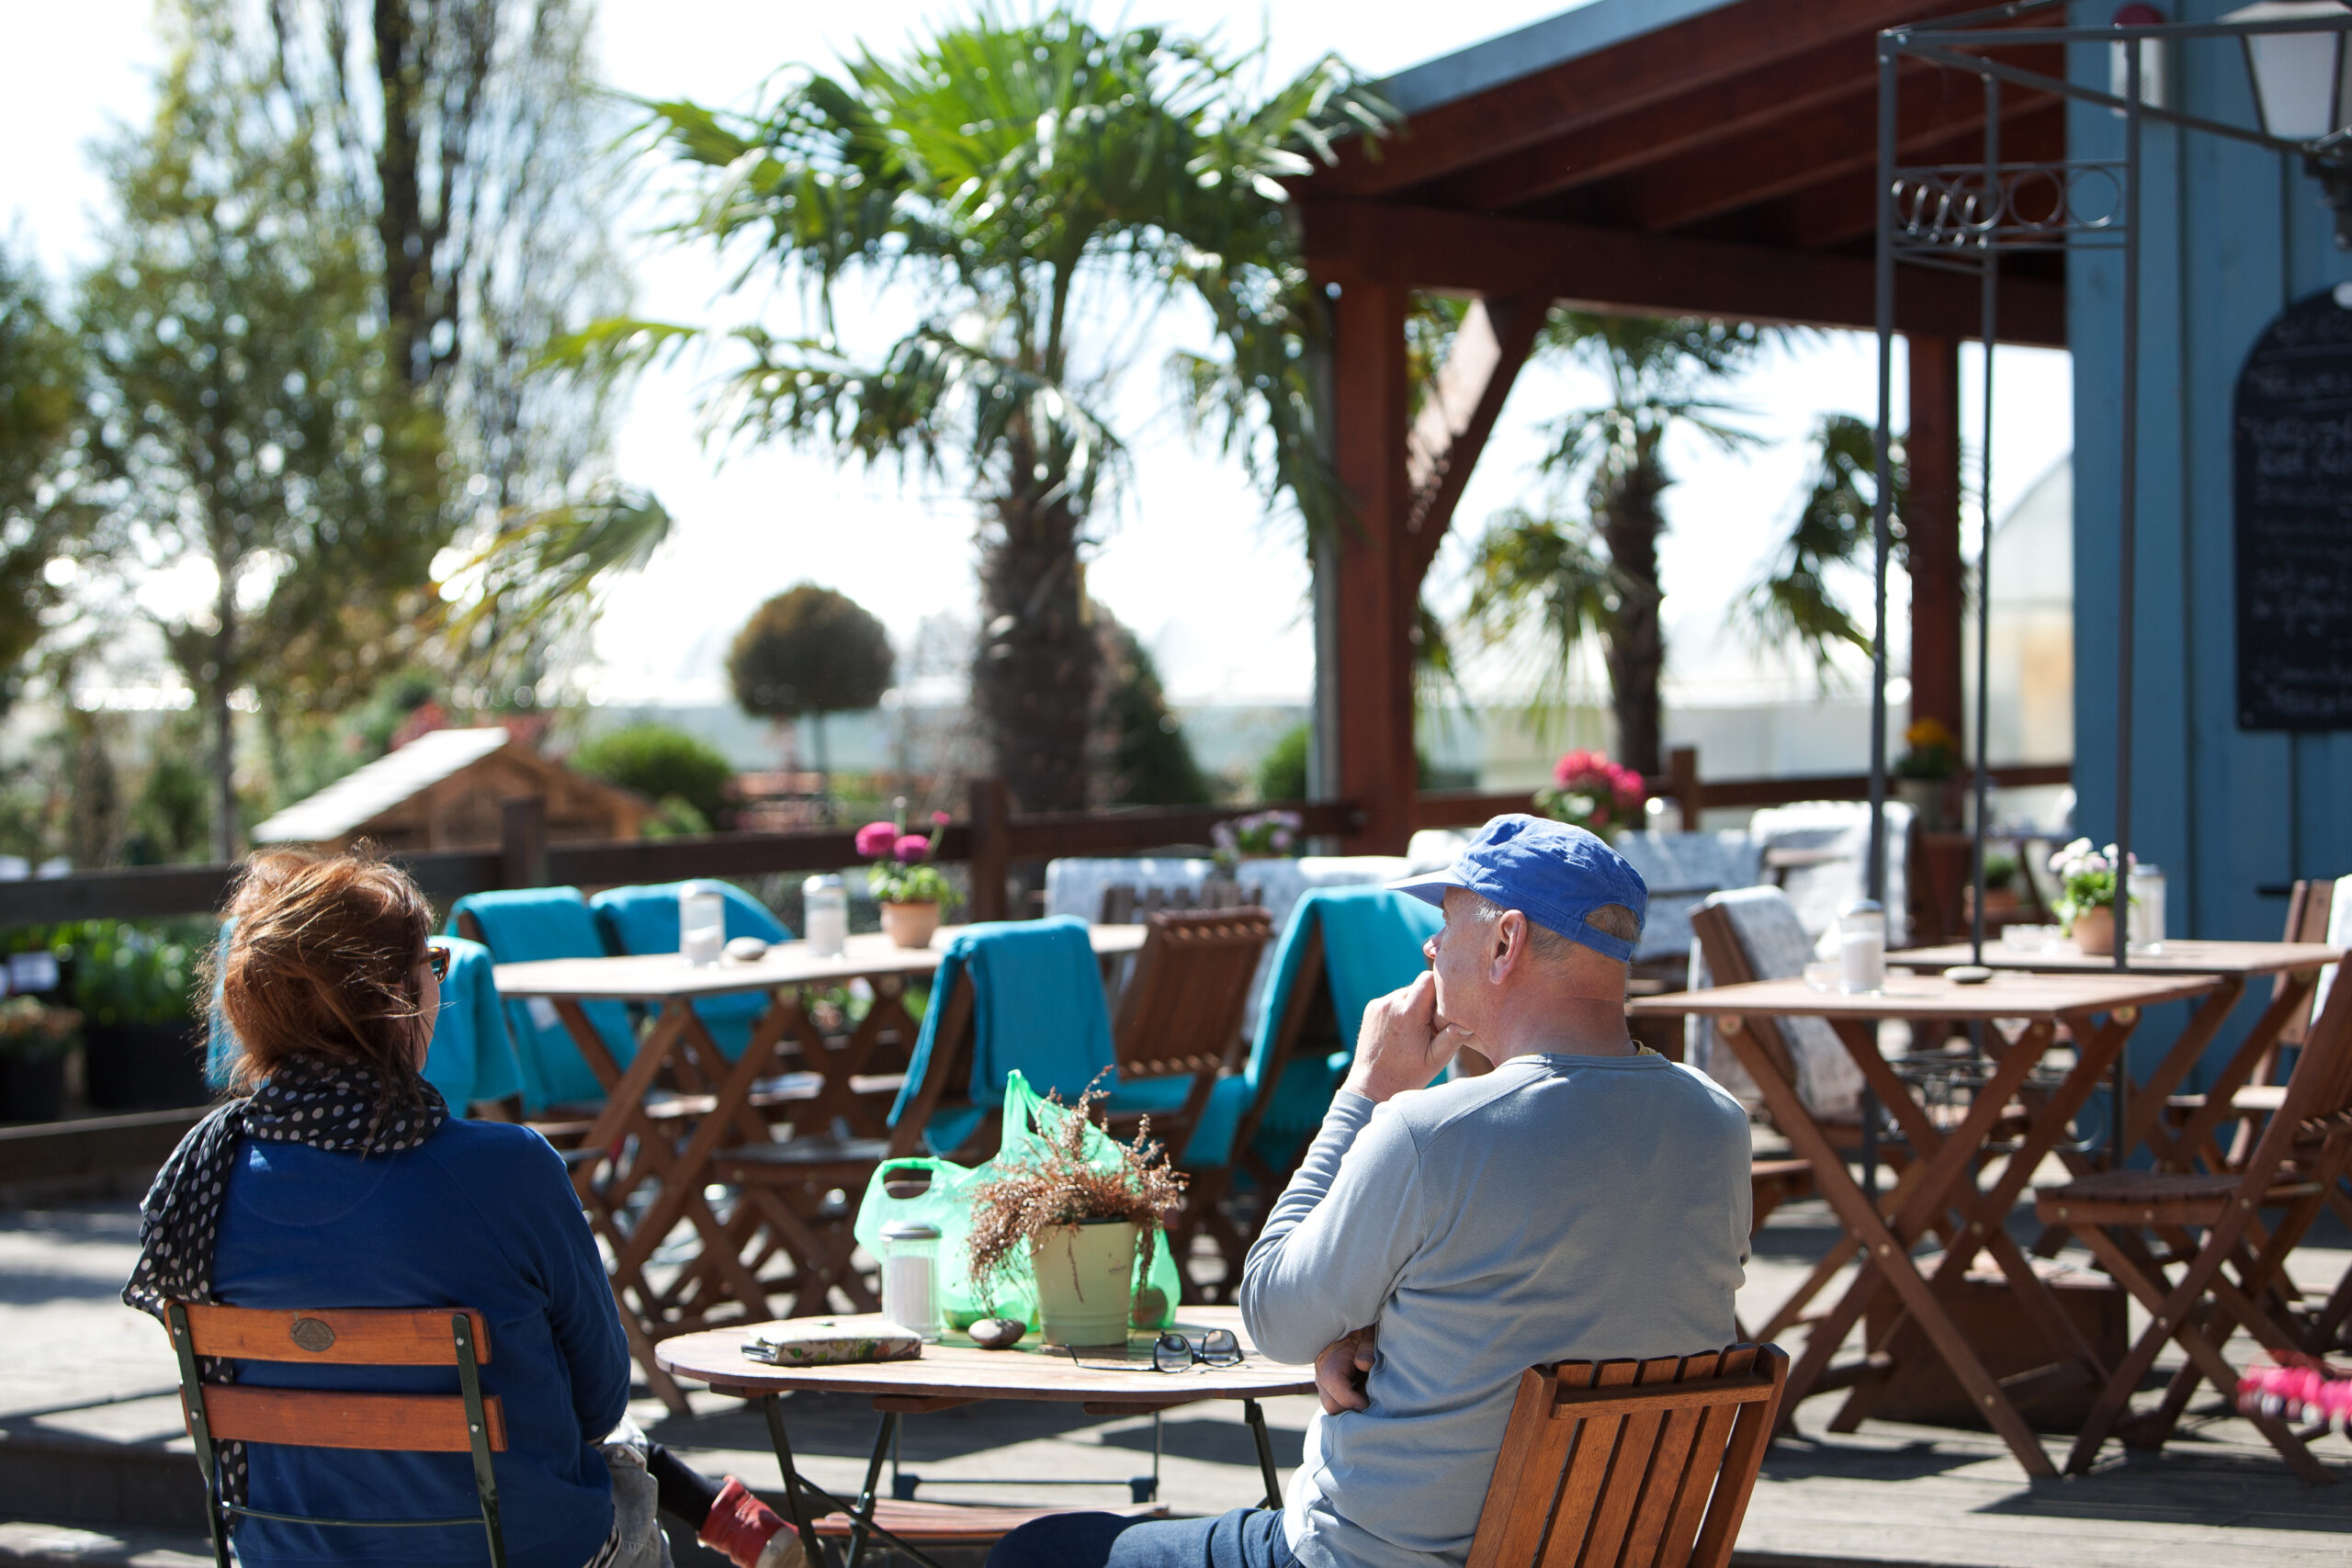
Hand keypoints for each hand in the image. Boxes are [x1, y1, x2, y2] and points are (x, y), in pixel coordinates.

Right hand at [1315, 1326, 1375, 1414]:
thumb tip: (1364, 1364)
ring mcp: (1324, 1378)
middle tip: (1371, 1410)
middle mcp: (1323, 1369)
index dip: (1348, 1398)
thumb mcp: (1369, 1333)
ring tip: (1370, 1406)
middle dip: (1349, 1410)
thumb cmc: (1365, 1327)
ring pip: (1331, 1405)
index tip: (1366, 1404)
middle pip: (1329, 1401)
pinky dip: (1349, 1407)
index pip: (1332, 1381)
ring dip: (1349, 1410)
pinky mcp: (1330, 1384)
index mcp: (1332, 1355)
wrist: (1354, 1320)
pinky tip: (1364, 1402)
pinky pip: (1336, 1401)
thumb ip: (1367, 1347)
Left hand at [1342, 972, 1462, 1102]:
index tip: (1448, 1006)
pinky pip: (1394, 999)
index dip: (1442, 988)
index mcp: (1409, 1013)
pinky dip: (1403, 1009)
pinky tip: (1404, 1031)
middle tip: (1434, 1025)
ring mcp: (1379, 1005)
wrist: (1372, 1085)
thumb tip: (1471, 1019)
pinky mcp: (1372, 1008)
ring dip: (1416, 1005)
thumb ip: (1455, 1036)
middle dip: (1431, 1000)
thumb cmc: (1408, 1075)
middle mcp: (1391, 1003)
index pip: (1430, 978)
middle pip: (1420, 985)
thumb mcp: (1437, 1059)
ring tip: (1418, 1031)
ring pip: (1408, 992)